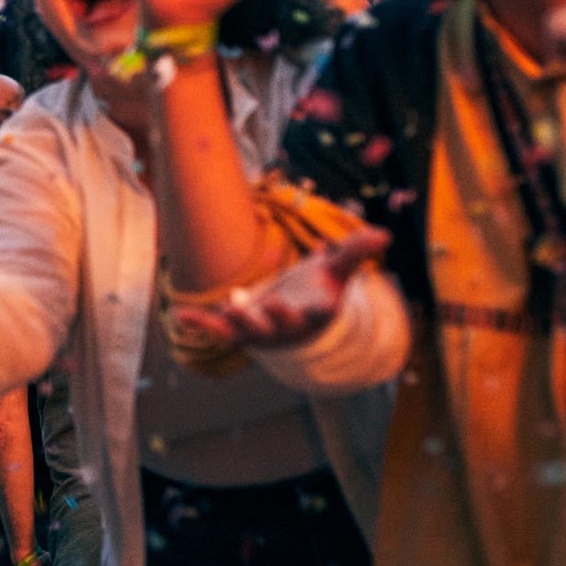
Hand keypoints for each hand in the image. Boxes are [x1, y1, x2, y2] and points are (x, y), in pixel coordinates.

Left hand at [168, 226, 389, 347]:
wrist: (294, 317)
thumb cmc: (317, 288)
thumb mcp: (335, 269)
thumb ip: (355, 251)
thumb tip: (384, 233)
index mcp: (315, 312)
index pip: (321, 312)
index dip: (321, 308)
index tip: (325, 304)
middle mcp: (289, 326)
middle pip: (283, 324)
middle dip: (276, 316)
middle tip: (270, 303)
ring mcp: (263, 331)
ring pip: (250, 331)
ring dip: (239, 321)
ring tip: (229, 309)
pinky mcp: (240, 330)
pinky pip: (219, 330)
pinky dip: (202, 323)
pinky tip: (182, 315)